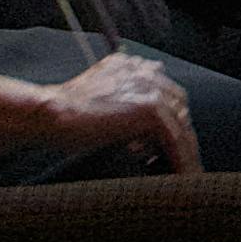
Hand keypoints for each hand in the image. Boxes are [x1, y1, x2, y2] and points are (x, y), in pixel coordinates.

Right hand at [35, 50, 199, 171]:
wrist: (52, 112)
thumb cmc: (66, 114)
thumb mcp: (99, 102)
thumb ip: (121, 106)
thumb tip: (142, 140)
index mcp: (135, 67)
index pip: (166, 95)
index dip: (170, 120)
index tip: (169, 143)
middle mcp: (147, 72)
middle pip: (179, 107)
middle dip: (180, 134)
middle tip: (181, 160)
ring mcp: (150, 89)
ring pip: (179, 124)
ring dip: (185, 151)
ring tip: (188, 175)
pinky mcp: (149, 108)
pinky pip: (173, 138)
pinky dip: (180, 158)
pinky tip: (183, 175)